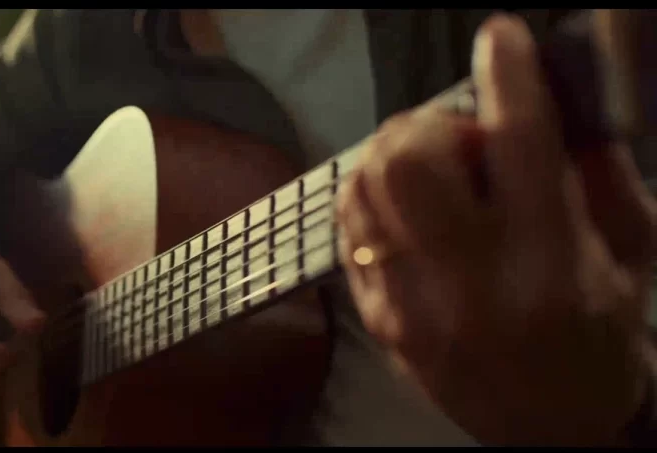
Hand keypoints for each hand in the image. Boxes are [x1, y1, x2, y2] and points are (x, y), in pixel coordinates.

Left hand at [336, 14, 656, 444]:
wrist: (553, 431)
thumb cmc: (602, 336)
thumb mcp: (631, 254)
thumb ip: (597, 171)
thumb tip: (553, 98)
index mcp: (551, 263)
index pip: (518, 145)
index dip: (507, 76)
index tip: (500, 38)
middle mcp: (471, 283)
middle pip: (408, 160)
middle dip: (431, 125)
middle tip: (463, 144)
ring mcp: (411, 304)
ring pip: (364, 185)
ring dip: (395, 154)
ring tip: (436, 173)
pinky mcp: (377, 318)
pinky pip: (349, 225)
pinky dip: (373, 194)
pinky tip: (408, 207)